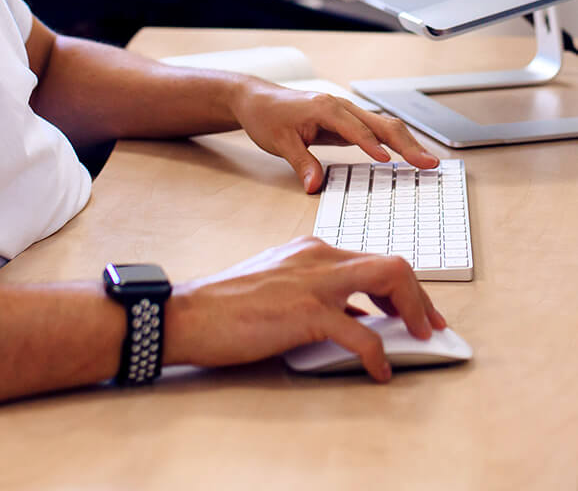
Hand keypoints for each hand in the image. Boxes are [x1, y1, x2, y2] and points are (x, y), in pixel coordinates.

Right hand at [165, 236, 445, 381]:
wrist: (190, 313)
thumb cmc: (226, 305)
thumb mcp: (277, 284)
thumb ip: (314, 290)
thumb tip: (352, 315)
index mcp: (309, 250)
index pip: (370, 258)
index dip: (403, 286)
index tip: (415, 310)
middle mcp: (317, 257)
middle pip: (390, 263)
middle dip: (421, 296)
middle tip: (431, 326)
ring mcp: (313, 281)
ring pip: (388, 278)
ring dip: (414, 310)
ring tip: (420, 339)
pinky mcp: (307, 312)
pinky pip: (362, 333)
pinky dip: (378, 355)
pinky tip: (378, 372)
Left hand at [227, 76, 439, 191]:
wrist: (256, 100)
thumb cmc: (266, 116)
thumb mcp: (279, 143)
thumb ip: (300, 163)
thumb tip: (314, 186)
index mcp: (324, 107)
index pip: (355, 128)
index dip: (371, 145)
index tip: (389, 161)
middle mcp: (340, 106)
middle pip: (380, 124)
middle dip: (406, 143)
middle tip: (428, 163)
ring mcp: (345, 112)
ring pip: (383, 125)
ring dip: (407, 142)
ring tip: (428, 162)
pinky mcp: (346, 121)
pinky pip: (376, 130)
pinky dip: (395, 142)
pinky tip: (408, 156)